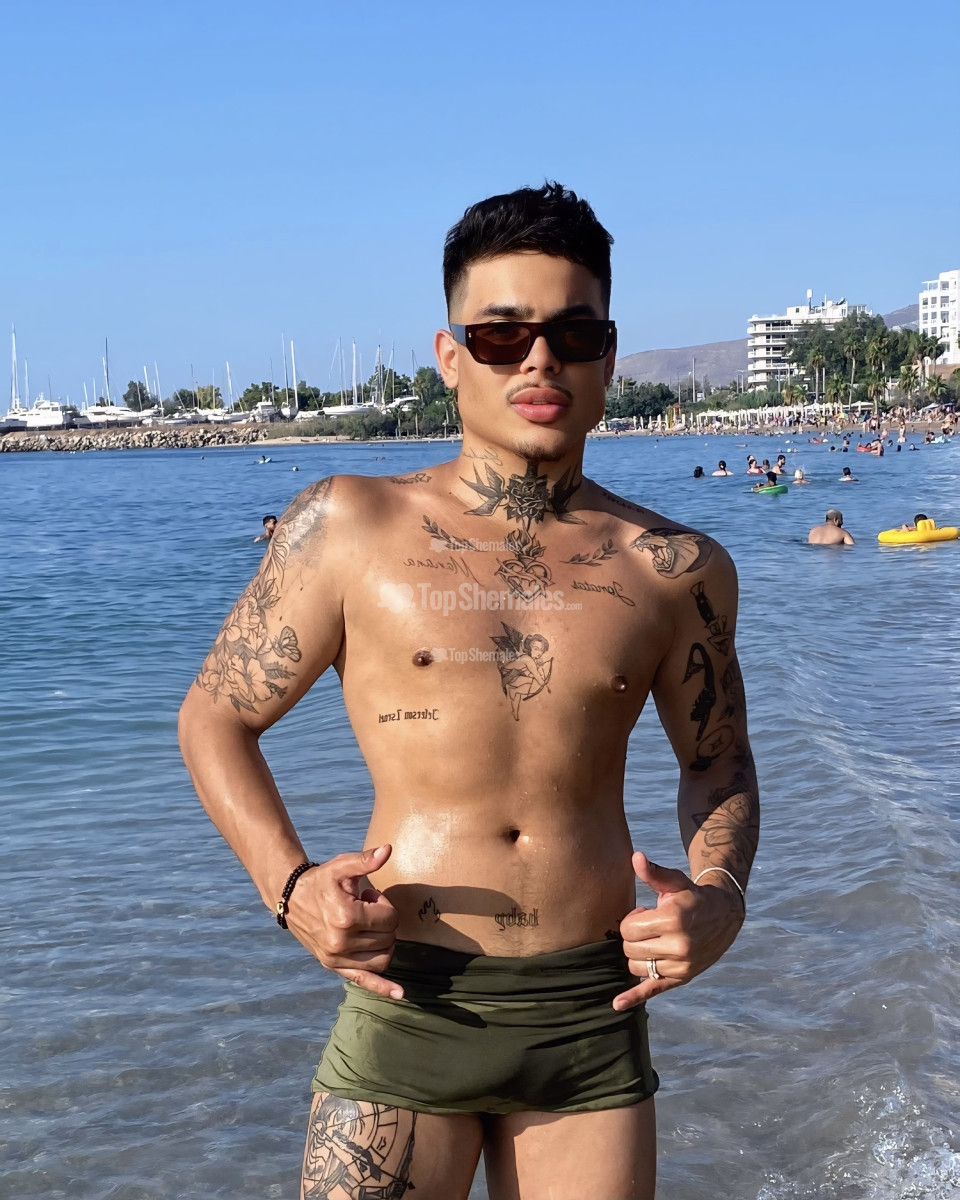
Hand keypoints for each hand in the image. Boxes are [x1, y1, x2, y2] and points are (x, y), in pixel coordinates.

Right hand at [285, 844, 402, 998]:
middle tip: (366, 908)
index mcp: (346, 916)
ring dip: (384, 942)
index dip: (384, 904)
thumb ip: (366, 860)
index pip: (390, 918)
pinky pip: (363, 981)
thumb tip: (388, 849)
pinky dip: (383, 988)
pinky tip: (400, 994)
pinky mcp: (333, 966)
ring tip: (367, 926)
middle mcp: (341, 942)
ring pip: (382, 959)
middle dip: (383, 921)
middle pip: (388, 938)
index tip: (368, 896)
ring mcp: (336, 957)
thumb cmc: (321, 880)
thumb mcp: (341, 866)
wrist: (290, 899)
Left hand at [613, 851, 743, 1010]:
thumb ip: (653, 873)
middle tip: (649, 927)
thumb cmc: (691, 896)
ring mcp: (681, 966)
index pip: (628, 929)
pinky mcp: (682, 978)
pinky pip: (653, 990)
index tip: (645, 913)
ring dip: (638, 955)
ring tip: (654, 941)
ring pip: (636, 968)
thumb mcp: (675, 882)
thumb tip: (635, 857)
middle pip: (629, 949)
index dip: (631, 920)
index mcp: (673, 920)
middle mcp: (678, 946)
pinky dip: (633, 998)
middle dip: (633, 937)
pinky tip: (617, 1004)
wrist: (724, 916)